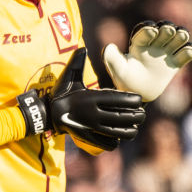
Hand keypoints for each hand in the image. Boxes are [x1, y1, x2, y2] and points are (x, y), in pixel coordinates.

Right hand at [17, 48, 145, 149]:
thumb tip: (82, 47)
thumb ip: (77, 63)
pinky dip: (115, 141)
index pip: (119, 99)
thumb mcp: (69, 78)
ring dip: (130, 131)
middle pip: (122, 117)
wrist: (48, 114)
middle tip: (142, 114)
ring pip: (118, 133)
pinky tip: (118, 136)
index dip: (133, 100)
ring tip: (135, 126)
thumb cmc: (62, 94)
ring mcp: (91, 128)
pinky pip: (108, 144)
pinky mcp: (88, 139)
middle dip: (136, 116)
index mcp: (91, 97)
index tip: (140, 100)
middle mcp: (93, 113)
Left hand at [102, 21, 191, 101]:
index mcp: (139, 44)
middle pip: (163, 33)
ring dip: (180, 36)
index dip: (148, 30)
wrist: (138, 94)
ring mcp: (165, 54)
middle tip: (169, 30)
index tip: (152, 31)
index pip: (144, 33)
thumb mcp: (118, 71)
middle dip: (166, 30)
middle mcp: (153, 46)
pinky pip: (185, 55)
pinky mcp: (174, 64)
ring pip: (175, 40)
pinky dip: (189, 51)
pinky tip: (190, 51)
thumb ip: (112, 59)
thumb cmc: (126, 81)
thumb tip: (109, 46)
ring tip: (182, 35)